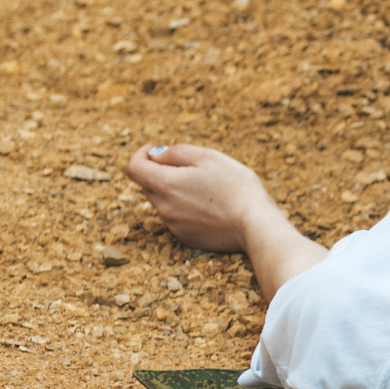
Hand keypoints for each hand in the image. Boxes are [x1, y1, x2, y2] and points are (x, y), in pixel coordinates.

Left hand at [122, 144, 275, 252]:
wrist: (256, 224)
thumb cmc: (237, 186)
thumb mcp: (209, 157)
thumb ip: (176, 152)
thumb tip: (155, 155)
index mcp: (165, 184)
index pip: (133, 168)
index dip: (140, 155)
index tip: (153, 150)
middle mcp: (164, 207)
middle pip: (148, 185)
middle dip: (160, 173)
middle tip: (189, 169)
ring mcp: (174, 225)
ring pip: (163, 203)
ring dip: (174, 192)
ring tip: (205, 190)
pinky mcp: (186, 238)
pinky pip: (177, 219)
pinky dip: (186, 210)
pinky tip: (211, 209)